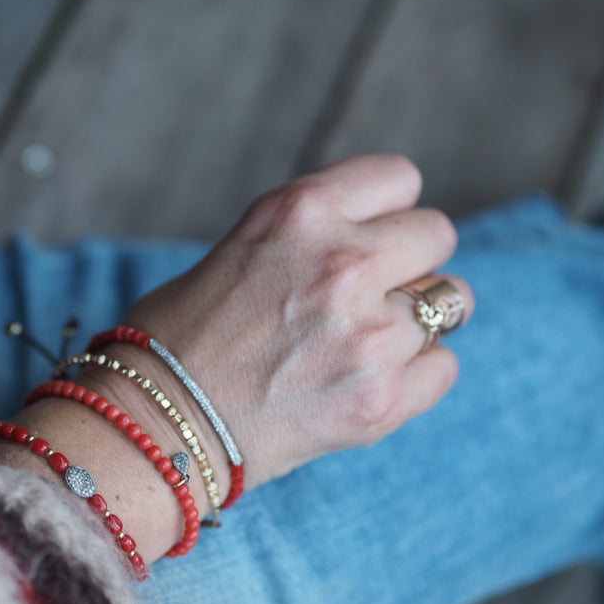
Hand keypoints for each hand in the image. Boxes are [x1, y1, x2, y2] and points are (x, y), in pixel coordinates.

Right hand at [124, 154, 474, 488]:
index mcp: (300, 212)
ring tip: (364, 343)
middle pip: (436, 234)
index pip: (400, 177)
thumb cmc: (178, 336)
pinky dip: (416, 374)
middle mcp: (343, 263)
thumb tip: (377, 238)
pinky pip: (443, 366)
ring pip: (451, 302)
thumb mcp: (241, 246)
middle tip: (372, 291)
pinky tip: (367, 382)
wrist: (152, 425)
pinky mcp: (381, 401)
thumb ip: (314, 234)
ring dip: (415, 318)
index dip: (386, 208)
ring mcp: (369, 335)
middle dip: (410, 259)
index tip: (372, 233)